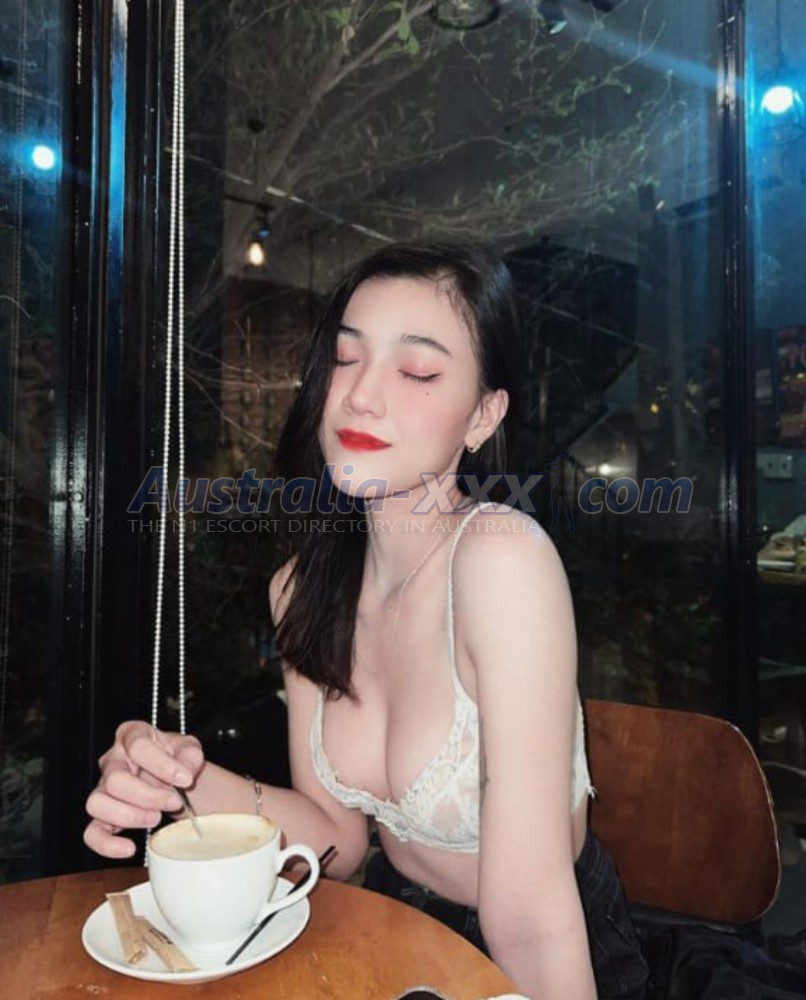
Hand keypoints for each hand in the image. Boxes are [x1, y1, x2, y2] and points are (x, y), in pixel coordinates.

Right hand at [83, 720, 203, 858]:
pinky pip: (92, 832)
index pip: (138, 747)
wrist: (174, 778)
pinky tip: (129, 848)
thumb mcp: (189, 749)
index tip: (184, 779)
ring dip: (129, 816)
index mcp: (133, 735)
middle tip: (173, 802)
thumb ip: (190, 756)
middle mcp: (113, 760)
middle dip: (148, 796)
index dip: (162, 765)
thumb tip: (183, 772)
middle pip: (115, 779)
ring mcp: (104, 788)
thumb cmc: (176, 759)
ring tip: (155, 818)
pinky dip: (106, 844)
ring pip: (97, 803)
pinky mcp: (103, 815)